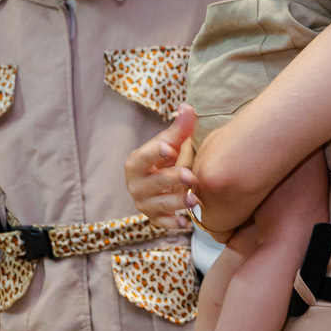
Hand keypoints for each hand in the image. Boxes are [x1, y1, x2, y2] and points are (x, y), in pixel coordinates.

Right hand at [124, 102, 199, 229]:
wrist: (163, 178)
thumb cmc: (166, 156)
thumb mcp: (172, 142)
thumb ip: (180, 127)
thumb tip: (187, 107)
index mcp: (136, 162)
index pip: (143, 157)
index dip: (155, 153)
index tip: (169, 149)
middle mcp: (135, 185)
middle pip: (153, 183)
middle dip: (172, 180)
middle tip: (190, 177)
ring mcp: (143, 203)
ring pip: (159, 204)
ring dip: (177, 203)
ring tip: (195, 199)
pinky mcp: (153, 217)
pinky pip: (162, 223)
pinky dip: (173, 224)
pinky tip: (186, 223)